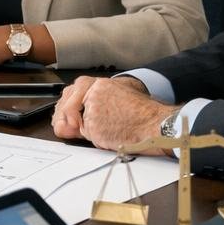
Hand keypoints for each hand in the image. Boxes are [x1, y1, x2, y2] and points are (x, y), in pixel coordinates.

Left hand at [52, 76, 171, 151]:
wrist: (156, 123)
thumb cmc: (143, 112)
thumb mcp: (118, 96)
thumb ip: (94, 101)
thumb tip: (71, 116)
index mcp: (99, 84)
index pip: (70, 93)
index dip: (68, 107)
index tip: (67, 116)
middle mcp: (92, 95)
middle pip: (68, 109)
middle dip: (70, 119)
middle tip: (76, 127)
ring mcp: (92, 112)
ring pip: (80, 125)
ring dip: (90, 130)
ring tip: (111, 128)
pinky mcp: (94, 128)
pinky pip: (89, 137)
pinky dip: (99, 139)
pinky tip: (113, 135)